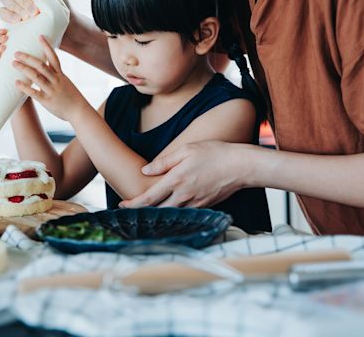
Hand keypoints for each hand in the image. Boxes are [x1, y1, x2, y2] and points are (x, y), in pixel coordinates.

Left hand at [13, 35, 88, 120]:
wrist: (79, 111)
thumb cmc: (71, 97)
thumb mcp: (65, 83)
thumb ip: (56, 76)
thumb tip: (46, 69)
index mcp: (60, 75)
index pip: (53, 57)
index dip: (47, 46)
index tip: (40, 36)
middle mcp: (56, 80)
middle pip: (41, 65)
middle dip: (28, 58)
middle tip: (16, 52)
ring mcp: (51, 90)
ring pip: (36, 77)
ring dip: (24, 69)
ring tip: (13, 63)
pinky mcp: (47, 101)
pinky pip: (34, 93)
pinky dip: (25, 87)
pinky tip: (16, 83)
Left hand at [120, 141, 254, 207]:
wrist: (241, 166)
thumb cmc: (215, 153)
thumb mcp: (187, 149)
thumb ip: (165, 161)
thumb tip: (145, 170)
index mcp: (177, 181)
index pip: (149, 198)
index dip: (133, 204)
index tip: (122, 206)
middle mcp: (184, 195)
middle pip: (157, 211)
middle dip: (142, 213)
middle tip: (131, 211)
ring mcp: (195, 203)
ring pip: (171, 214)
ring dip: (158, 214)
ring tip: (147, 211)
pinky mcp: (204, 205)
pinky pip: (185, 212)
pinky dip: (174, 212)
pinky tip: (170, 208)